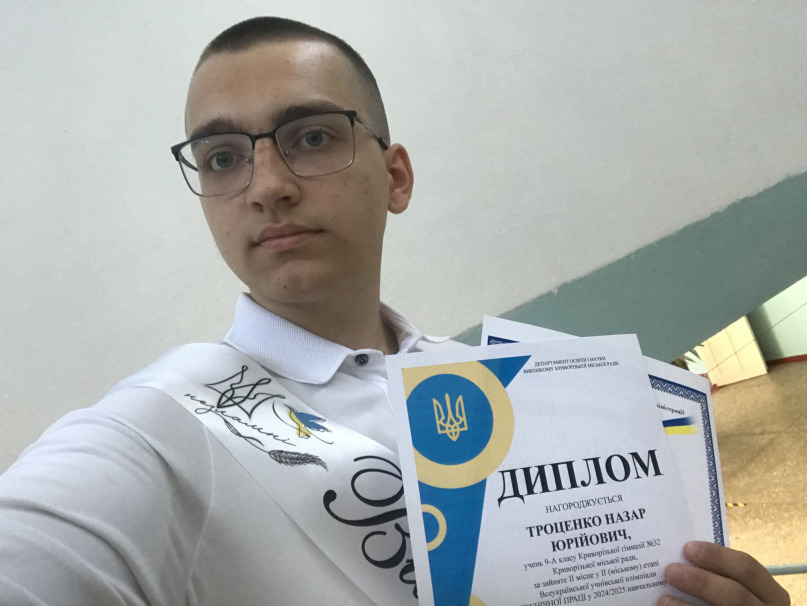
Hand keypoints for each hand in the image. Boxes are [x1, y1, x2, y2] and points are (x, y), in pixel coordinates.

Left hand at [658, 541, 789, 604]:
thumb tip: (682, 558)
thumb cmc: (732, 600)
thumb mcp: (737, 587)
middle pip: (736, 595)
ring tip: (664, 600)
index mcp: (770, 593)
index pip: (748, 569)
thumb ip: (720, 575)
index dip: (718, 557)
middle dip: (702, 582)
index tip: (688, 548)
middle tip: (671, 571)